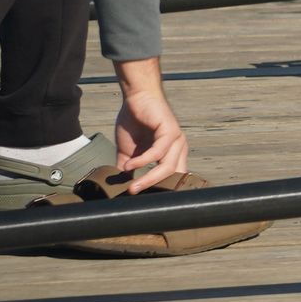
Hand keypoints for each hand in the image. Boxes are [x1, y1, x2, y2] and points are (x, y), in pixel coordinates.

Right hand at [111, 59, 187, 192]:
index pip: (173, 178)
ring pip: (168, 167)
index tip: (145, 203)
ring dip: (149, 179)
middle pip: (172, 176)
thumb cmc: (134, 122)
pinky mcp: (170, 130)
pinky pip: (159, 151)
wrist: (135, 98)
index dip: (162, 191)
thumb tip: (122, 186)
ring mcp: (176, 139)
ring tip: (131, 187)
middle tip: (134, 195)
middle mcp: (178, 148)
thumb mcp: (129, 151)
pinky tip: (130, 165)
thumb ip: (128, 167)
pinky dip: (144, 161)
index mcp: (172, 154)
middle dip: (154, 189)